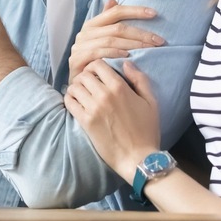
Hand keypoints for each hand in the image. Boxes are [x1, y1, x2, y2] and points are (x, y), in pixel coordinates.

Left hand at [64, 59, 160, 178]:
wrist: (138, 158)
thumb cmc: (147, 130)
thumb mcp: (151, 102)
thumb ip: (139, 79)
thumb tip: (126, 63)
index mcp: (120, 87)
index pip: (98, 64)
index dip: (95, 67)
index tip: (97, 74)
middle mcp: (104, 94)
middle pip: (84, 75)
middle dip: (85, 77)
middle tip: (88, 85)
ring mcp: (93, 108)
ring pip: (74, 86)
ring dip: (76, 88)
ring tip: (82, 94)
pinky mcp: (85, 121)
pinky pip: (69, 102)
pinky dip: (70, 99)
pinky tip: (76, 103)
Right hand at [68, 0, 163, 79]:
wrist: (79, 88)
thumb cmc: (95, 63)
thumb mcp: (101, 41)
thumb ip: (107, 22)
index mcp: (92, 25)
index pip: (116, 11)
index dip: (135, 11)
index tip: (155, 13)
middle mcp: (84, 33)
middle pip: (117, 28)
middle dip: (141, 33)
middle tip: (159, 40)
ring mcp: (79, 46)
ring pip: (111, 40)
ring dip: (133, 44)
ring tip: (150, 49)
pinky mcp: (77, 60)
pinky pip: (99, 53)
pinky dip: (115, 54)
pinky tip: (128, 57)